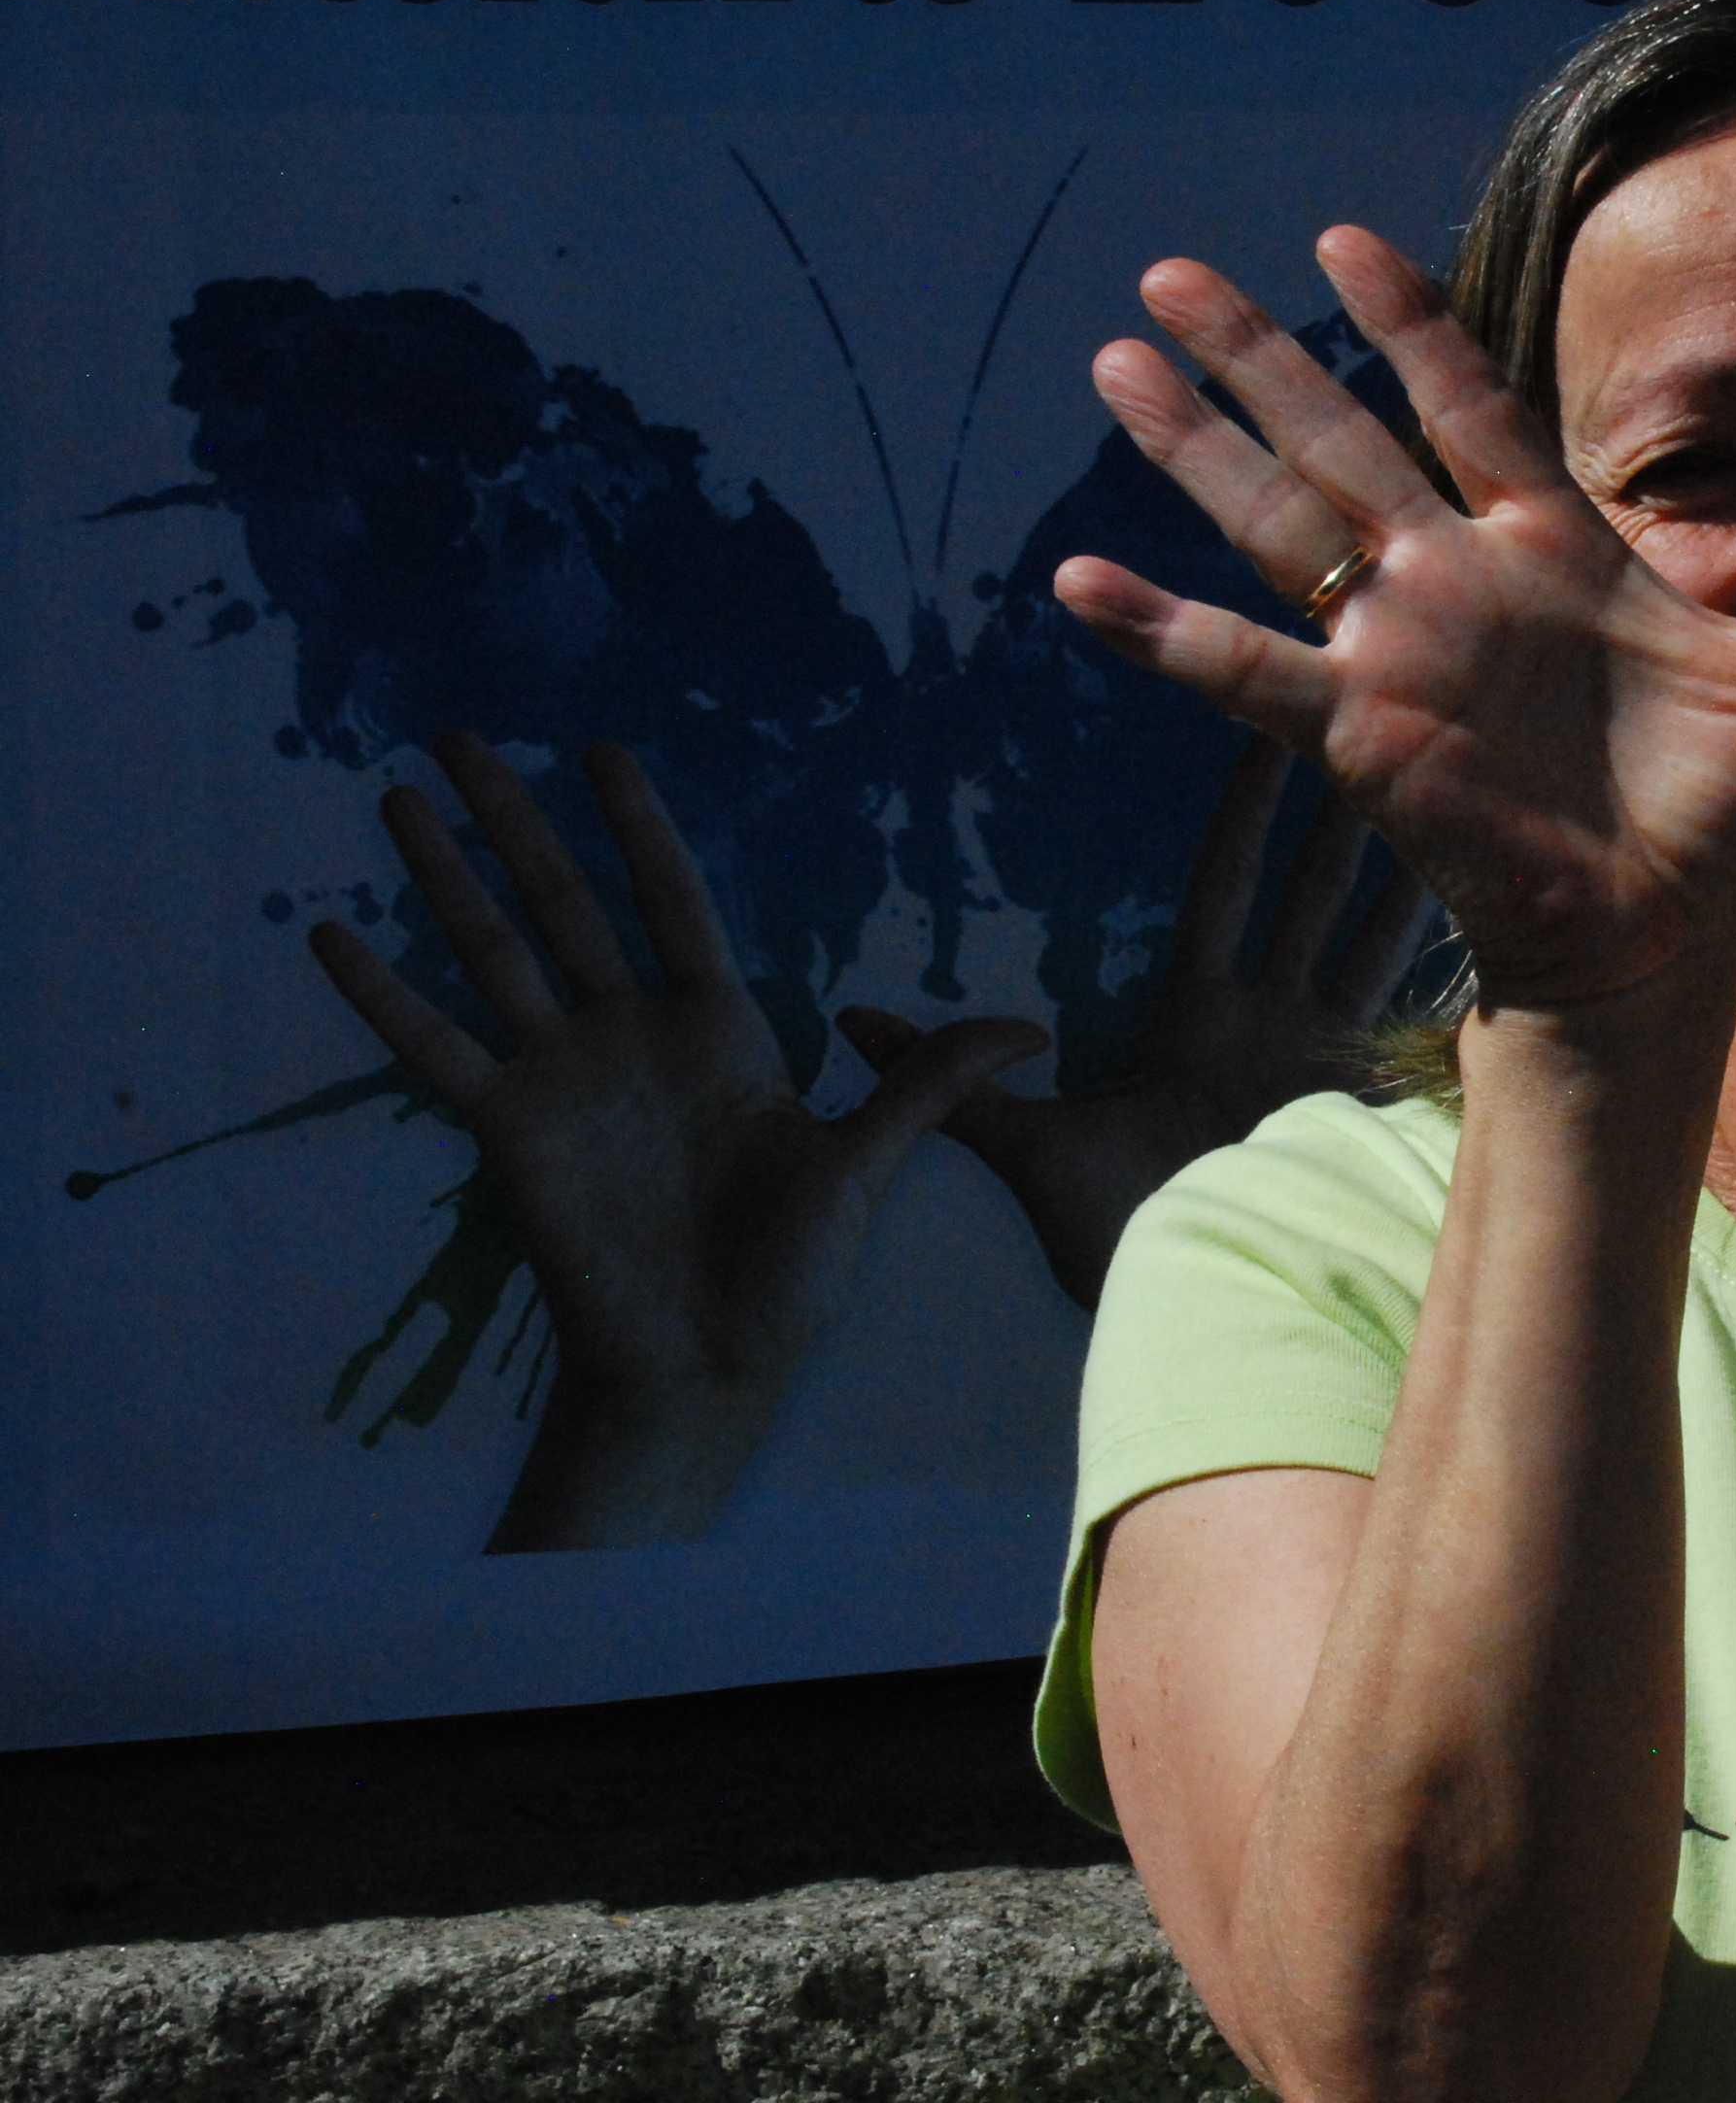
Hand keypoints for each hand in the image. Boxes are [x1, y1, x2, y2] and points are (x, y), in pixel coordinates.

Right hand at [310, 735, 1043, 1550]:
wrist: (709, 1368)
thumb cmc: (792, 1277)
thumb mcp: (865, 1167)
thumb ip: (927, 1085)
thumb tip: (1032, 1030)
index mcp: (715, 1031)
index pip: (669, 899)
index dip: (636, 825)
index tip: (603, 749)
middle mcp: (628, 1038)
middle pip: (564, 901)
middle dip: (515, 818)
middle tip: (464, 735)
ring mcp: (561, 1079)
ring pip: (491, 950)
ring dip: (443, 874)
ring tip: (397, 796)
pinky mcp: (506, 1133)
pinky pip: (436, 1050)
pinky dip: (385, 995)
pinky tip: (334, 934)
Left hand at [837, 735, 1433, 1309]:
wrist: (1197, 1308)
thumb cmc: (1114, 1233)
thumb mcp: (1026, 1144)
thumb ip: (955, 1079)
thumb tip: (848, 1021)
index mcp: (1194, 1010)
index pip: (1223, 881)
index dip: (1243, 807)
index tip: (1257, 726)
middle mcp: (1271, 1015)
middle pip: (1311, 884)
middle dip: (1338, 805)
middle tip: (1370, 715)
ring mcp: (1328, 1051)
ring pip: (1375, 930)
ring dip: (1404, 860)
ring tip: (1439, 784)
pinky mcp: (1370, 1095)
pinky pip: (1421, 1009)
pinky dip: (1456, 958)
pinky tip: (1495, 902)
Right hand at [1053, 238, 1735, 1009]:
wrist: (1670, 933)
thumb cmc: (1731, 816)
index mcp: (1560, 548)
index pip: (1472, 403)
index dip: (1410, 321)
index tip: (1342, 241)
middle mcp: (1462, 580)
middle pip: (1342, 436)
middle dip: (1259, 354)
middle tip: (1168, 271)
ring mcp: (1403, 651)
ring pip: (1279, 522)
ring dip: (1195, 446)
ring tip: (1114, 362)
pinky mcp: (1367, 734)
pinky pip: (1248, 673)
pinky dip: (1163, 630)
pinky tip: (1077, 583)